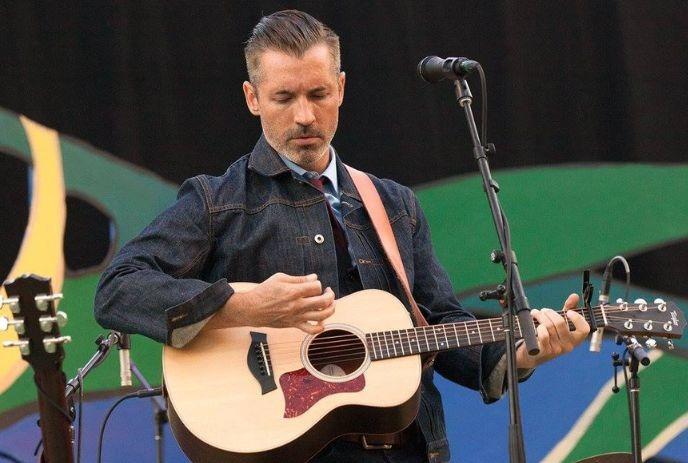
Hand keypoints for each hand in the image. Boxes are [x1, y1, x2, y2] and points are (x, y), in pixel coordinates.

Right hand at [207, 273, 334, 333]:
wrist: (252, 309)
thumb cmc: (264, 292)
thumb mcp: (280, 278)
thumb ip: (299, 279)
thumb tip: (314, 277)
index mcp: (294, 291)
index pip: (317, 287)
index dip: (318, 284)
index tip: (313, 283)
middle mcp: (297, 305)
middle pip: (324, 301)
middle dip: (330, 294)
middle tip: (328, 291)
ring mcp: (297, 317)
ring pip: (322, 316)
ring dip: (330, 309)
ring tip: (329, 304)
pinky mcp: (294, 325)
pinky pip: (312, 330)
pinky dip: (320, 326)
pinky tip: (321, 320)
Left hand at [515, 293, 589, 369]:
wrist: (534, 354)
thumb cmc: (550, 336)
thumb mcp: (560, 324)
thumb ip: (569, 309)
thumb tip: (575, 296)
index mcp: (575, 339)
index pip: (584, 330)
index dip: (577, 319)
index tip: (568, 312)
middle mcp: (568, 346)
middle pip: (560, 323)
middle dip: (549, 313)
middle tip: (544, 311)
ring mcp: (556, 349)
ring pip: (548, 326)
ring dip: (540, 316)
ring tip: (536, 314)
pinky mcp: (545, 351)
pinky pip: (543, 335)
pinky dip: (538, 326)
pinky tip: (535, 324)